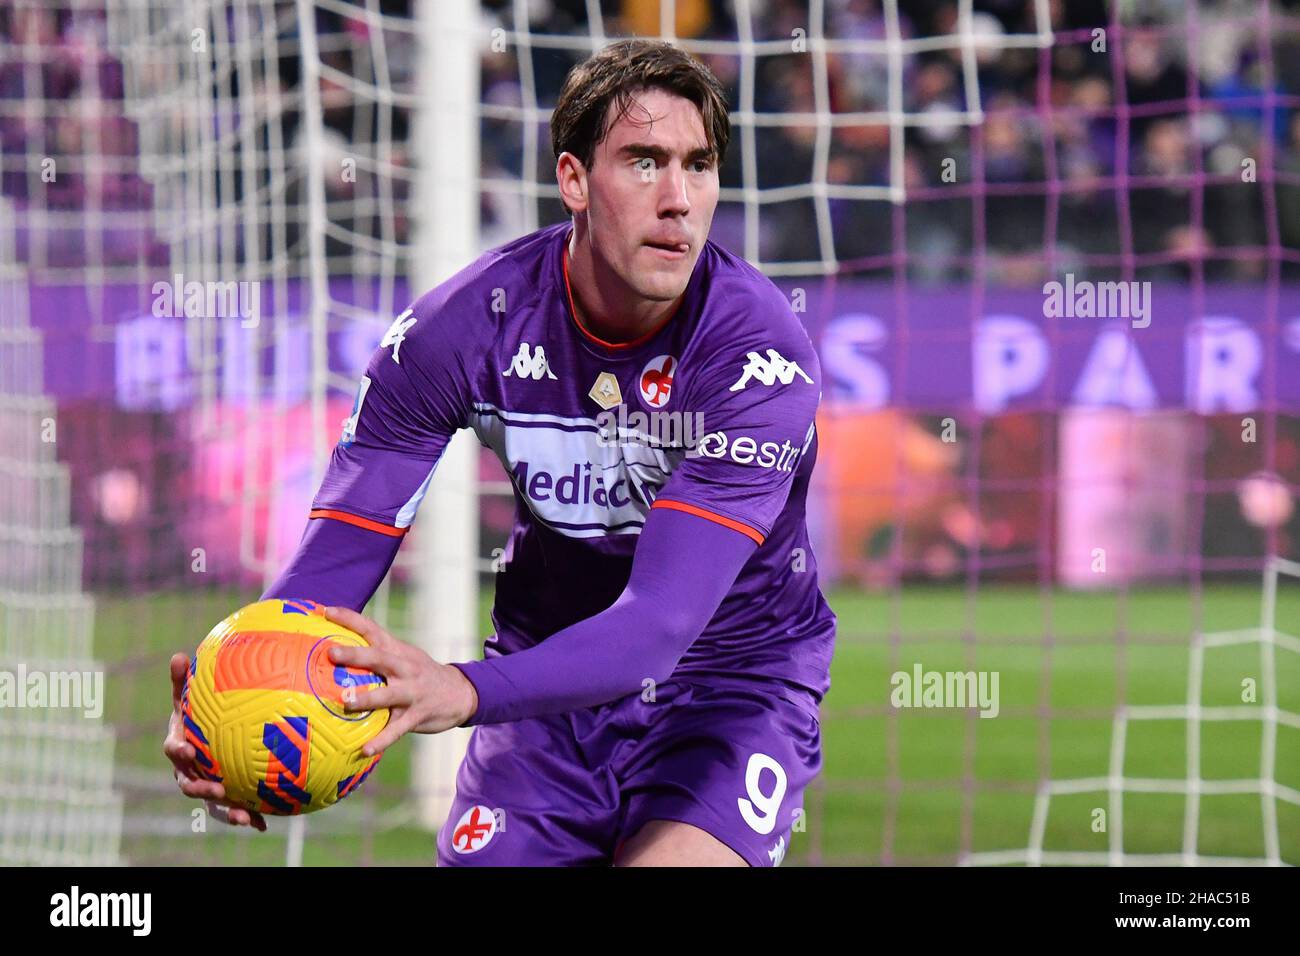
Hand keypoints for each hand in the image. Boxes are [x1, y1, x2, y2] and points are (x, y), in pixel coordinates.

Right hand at [163, 653, 267, 830]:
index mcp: (180, 745)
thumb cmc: (200, 713)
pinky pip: (233, 810)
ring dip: (226, 811)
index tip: (187, 749)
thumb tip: (178, 655)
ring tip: (244, 816)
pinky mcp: (223, 799)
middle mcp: (189, 770)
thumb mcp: (192, 696)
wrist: (212, 736)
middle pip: (189, 784)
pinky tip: (262, 823)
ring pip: (212, 804)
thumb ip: (185, 680)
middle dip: (200, 788)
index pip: (174, 749)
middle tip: (216, 788)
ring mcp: (206, 787)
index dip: (177, 751)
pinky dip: (247, 817)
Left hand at [322, 606, 478, 755]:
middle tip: (332, 653)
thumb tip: (336, 650)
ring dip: (367, 698)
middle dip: (355, 655)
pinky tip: (366, 749)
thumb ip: (378, 653)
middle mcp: (405, 668)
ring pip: (388, 694)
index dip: (349, 618)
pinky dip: (382, 740)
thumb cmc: (420, 674)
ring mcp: (412, 692)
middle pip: (379, 657)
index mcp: (398, 651)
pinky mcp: (417, 715)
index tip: (325, 610)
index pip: (372, 629)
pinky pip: (397, 729)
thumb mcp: (404, 657)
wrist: (461, 693)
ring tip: (347, 703)